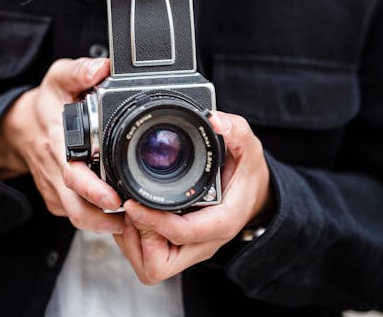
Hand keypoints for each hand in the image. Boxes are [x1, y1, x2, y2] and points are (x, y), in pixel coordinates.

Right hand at [0, 56, 122, 233]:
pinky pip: (76, 214)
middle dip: (104, 218)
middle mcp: (55, 171)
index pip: (73, 175)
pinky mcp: (57, 198)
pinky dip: (97, 218)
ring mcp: (55, 188)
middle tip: (133, 217)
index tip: (114, 197)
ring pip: (78, 218)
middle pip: (77, 209)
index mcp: (58, 144)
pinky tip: (119, 211)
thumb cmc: (44, 103)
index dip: (94, 191)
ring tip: (133, 219)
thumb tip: (103, 68)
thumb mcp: (58, 78)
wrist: (20, 126)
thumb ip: (80, 70)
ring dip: (104, 223)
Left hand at [113, 111, 273, 283]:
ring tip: (130, 209)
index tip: (132, 203)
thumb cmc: (249, 171)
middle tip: (130, 209)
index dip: (152, 221)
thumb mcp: (248, 146)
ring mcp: (192, 247)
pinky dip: (138, 238)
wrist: (256, 192)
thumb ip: (235, 131)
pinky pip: (152, 256)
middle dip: (136, 240)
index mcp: (221, 222)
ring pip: (151, 265)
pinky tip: (137, 212)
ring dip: (134, 241)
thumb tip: (215, 120)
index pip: (180, 234)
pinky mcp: (182, 246)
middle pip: (158, 264)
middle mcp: (205, 242)